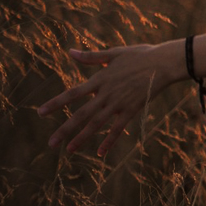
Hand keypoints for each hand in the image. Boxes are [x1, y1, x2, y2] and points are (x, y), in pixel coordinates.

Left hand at [38, 43, 182, 155]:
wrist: (165, 62)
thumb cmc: (141, 55)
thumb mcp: (115, 53)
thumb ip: (91, 57)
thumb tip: (70, 52)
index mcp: (101, 78)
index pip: (73, 93)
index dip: (56, 103)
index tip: (40, 112)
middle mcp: (107, 93)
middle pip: (82, 114)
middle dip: (65, 129)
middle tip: (50, 143)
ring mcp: (119, 103)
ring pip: (96, 124)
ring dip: (82, 138)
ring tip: (68, 150)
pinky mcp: (132, 109)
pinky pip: (118, 128)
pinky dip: (109, 141)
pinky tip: (100, 153)